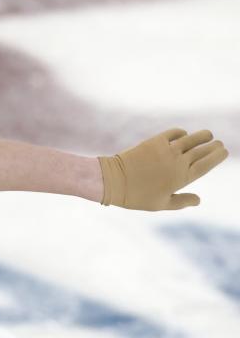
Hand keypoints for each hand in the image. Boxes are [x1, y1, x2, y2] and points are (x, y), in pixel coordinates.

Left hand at [98, 128, 228, 210]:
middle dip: (213, 146)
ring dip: (202, 135)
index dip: (218, 156)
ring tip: (208, 135)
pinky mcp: (154, 141)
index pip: (208, 163)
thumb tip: (199, 200)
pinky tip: (183, 135)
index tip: (224, 151)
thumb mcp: (161, 204)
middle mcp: (178, 162)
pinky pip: (173, 133)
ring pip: (192, 138)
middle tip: (218, 144)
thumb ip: (182, 201)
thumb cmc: (137, 196)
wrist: (113, 181)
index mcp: (183, 178)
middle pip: (203, 150)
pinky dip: (181, 132)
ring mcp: (166, 150)